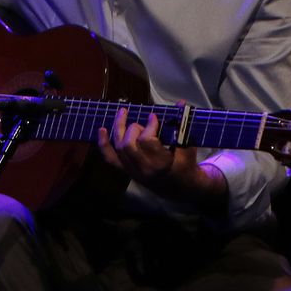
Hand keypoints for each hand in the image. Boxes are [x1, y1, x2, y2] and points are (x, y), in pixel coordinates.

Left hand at [97, 106, 224, 205]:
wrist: (179, 187)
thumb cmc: (185, 164)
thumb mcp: (188, 145)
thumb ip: (182, 125)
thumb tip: (181, 102)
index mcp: (161, 163)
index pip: (146, 141)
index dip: (149, 125)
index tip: (153, 117)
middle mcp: (143, 168)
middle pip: (128, 144)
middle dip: (133, 128)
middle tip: (142, 124)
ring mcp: (132, 170)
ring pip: (118, 148)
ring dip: (118, 128)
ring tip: (122, 113)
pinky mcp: (126, 171)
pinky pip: (110, 158)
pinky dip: (103, 144)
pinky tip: (101, 129)